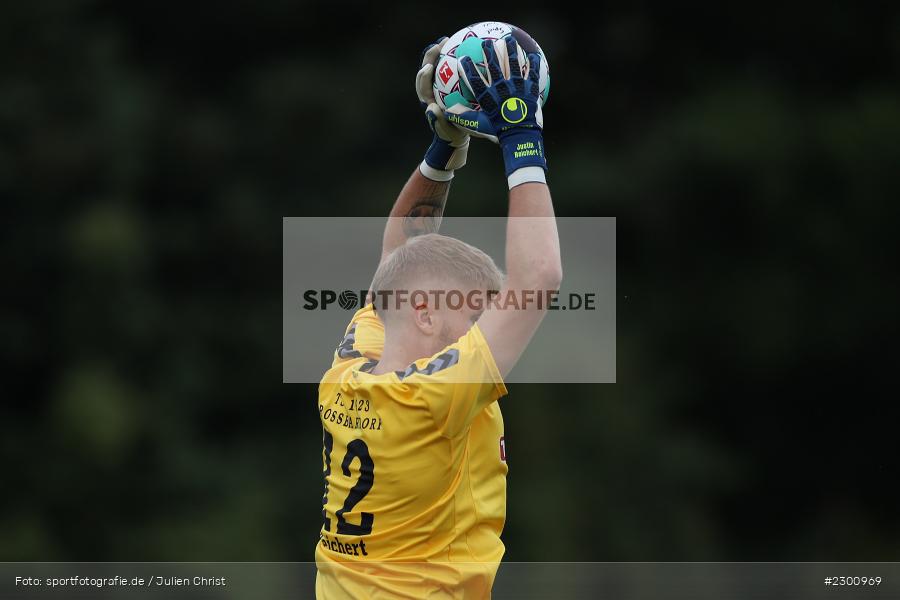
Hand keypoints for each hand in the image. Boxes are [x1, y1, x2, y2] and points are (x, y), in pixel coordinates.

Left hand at [416, 37, 468, 175]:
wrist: (455, 140)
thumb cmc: (450, 136)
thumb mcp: (446, 131)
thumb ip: (437, 122)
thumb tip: (430, 109)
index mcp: (428, 101)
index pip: (423, 84)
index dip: (423, 74)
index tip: (428, 67)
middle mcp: (432, 92)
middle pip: (429, 68)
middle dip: (432, 54)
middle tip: (442, 43)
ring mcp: (441, 88)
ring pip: (440, 67)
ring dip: (444, 53)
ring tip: (452, 40)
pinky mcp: (451, 88)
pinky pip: (453, 71)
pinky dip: (458, 60)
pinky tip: (470, 52)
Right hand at [446, 37, 546, 178]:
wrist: (519, 136)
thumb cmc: (498, 130)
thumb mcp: (478, 124)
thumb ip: (463, 116)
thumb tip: (447, 112)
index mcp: (488, 97)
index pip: (475, 79)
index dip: (468, 68)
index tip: (463, 58)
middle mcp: (501, 89)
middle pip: (494, 66)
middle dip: (489, 53)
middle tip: (486, 43)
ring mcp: (515, 87)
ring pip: (512, 65)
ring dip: (510, 51)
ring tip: (509, 40)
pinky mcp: (529, 89)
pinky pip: (531, 73)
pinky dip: (532, 64)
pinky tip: (533, 55)